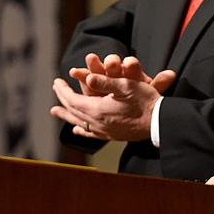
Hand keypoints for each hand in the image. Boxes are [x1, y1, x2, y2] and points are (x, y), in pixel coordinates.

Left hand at [51, 62, 175, 140]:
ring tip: (56, 111)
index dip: (63, 90)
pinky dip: (80, 129)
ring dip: (66, 114)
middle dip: (62, 99)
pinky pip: (89, 133)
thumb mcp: (126, 85)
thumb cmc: (145, 101)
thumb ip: (105, 82)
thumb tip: (88, 78)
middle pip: (73, 110)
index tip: (57, 81)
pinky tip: (77, 130)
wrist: (158, 122)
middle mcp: (96, 122)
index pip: (72, 99)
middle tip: (56, 88)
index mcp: (97, 109)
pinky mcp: (111, 135)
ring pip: (78, 122)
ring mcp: (103, 130)